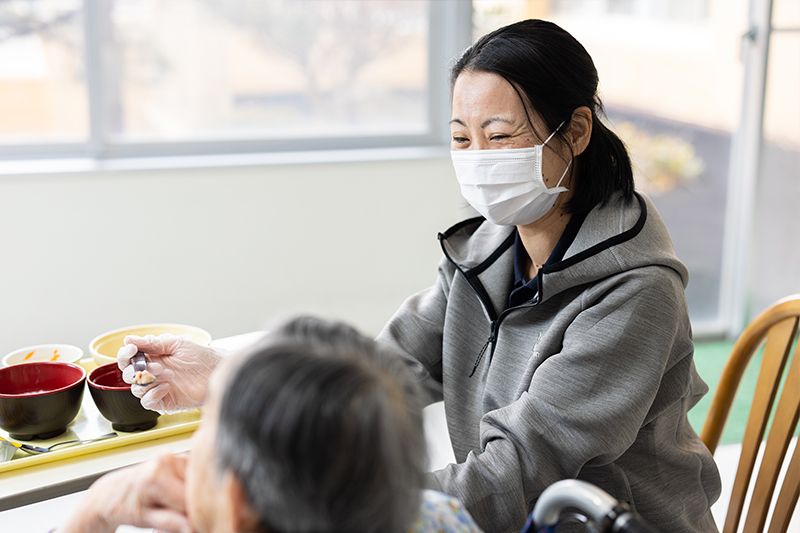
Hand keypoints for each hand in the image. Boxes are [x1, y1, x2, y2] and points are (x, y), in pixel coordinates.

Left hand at [61, 454, 190, 532]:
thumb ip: (171, 523)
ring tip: (170, 505)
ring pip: (196, 482)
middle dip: (189, 505)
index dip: (190, 516)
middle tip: (172, 514)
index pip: (188, 501)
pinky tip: (173, 494)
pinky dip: (187, 487)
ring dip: (189, 495)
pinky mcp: (177, 456)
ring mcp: (172, 455)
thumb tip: (192, 528)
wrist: (109, 492)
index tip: (186, 525)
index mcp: (157, 476)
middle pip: (194, 489)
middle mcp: (166, 460)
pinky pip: (192, 475)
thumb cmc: (121, 506)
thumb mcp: (144, 519)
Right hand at [118, 334, 220, 413]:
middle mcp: (152, 373)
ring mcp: (157, 388)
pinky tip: (166, 387)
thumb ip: (152, 343)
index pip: (128, 359)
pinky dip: (152, 394)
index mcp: (152, 358)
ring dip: (148, 381)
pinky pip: (147, 402)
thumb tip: (129, 339)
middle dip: (138, 370)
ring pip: (136, 389)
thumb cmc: (201, 357)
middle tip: (156, 366)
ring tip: (168, 374)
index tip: (132, 350)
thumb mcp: (176, 344)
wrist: (217, 371)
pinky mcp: (164, 401)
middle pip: (128, 375)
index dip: (125, 355)